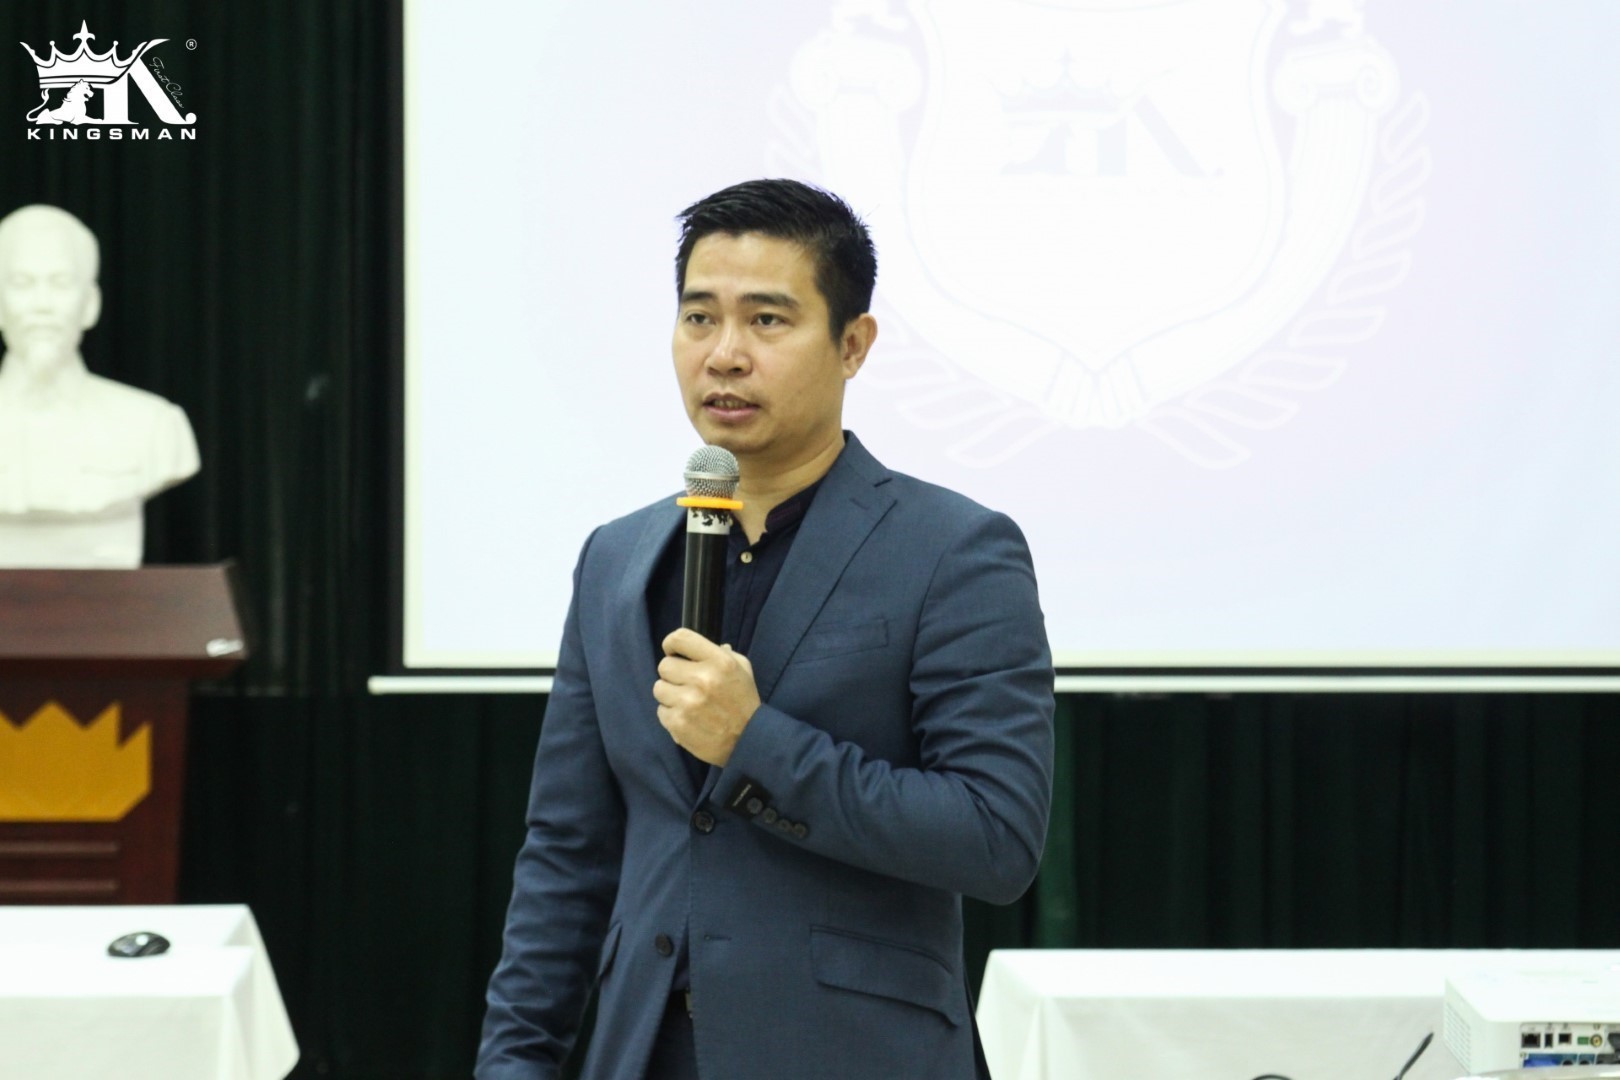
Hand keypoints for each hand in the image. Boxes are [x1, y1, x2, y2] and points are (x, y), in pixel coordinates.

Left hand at [653, 628, 760, 766]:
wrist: (748, 742)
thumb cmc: (744, 703)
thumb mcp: (742, 671)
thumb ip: (723, 653)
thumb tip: (697, 647)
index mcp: (719, 662)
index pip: (680, 638)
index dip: (672, 644)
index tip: (674, 653)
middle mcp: (702, 679)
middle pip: (664, 665)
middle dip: (673, 674)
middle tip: (686, 684)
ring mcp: (688, 702)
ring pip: (659, 688)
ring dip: (670, 695)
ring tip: (687, 703)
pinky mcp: (679, 723)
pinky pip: (661, 711)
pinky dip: (671, 715)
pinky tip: (687, 719)